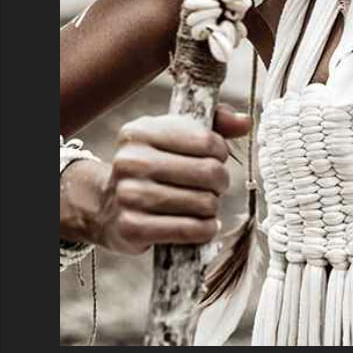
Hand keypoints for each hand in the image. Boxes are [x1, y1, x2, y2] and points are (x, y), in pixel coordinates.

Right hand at [96, 105, 251, 255]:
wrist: (108, 204)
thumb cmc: (155, 164)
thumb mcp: (177, 134)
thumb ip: (214, 122)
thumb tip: (244, 121)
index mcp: (141, 131)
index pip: (207, 140)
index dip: (221, 151)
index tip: (216, 157)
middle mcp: (130, 161)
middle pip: (208, 172)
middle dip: (220, 181)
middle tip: (215, 185)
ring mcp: (128, 195)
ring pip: (202, 203)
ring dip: (212, 206)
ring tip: (205, 204)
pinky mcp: (131, 228)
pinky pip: (188, 230)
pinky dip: (204, 230)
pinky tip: (203, 225)